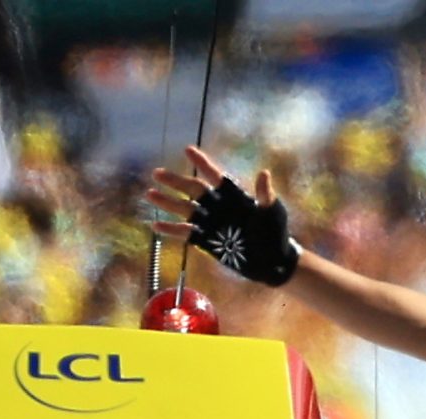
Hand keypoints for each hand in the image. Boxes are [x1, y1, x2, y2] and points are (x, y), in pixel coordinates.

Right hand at [147, 144, 299, 286]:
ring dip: (167, 202)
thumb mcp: (272, 213)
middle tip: (157, 173)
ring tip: (150, 194)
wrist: (272, 261)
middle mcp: (218, 205)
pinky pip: (185, 232)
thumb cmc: (275, 233)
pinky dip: (171, 229)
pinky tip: (155, 226)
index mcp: (233, 195)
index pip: (214, 175)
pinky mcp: (206, 240)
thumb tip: (264, 173)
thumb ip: (264, 195)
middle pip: (193, 189)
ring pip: (184, 209)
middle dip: (176, 181)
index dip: (202, 163)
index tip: (188, 150)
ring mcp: (210, 222)